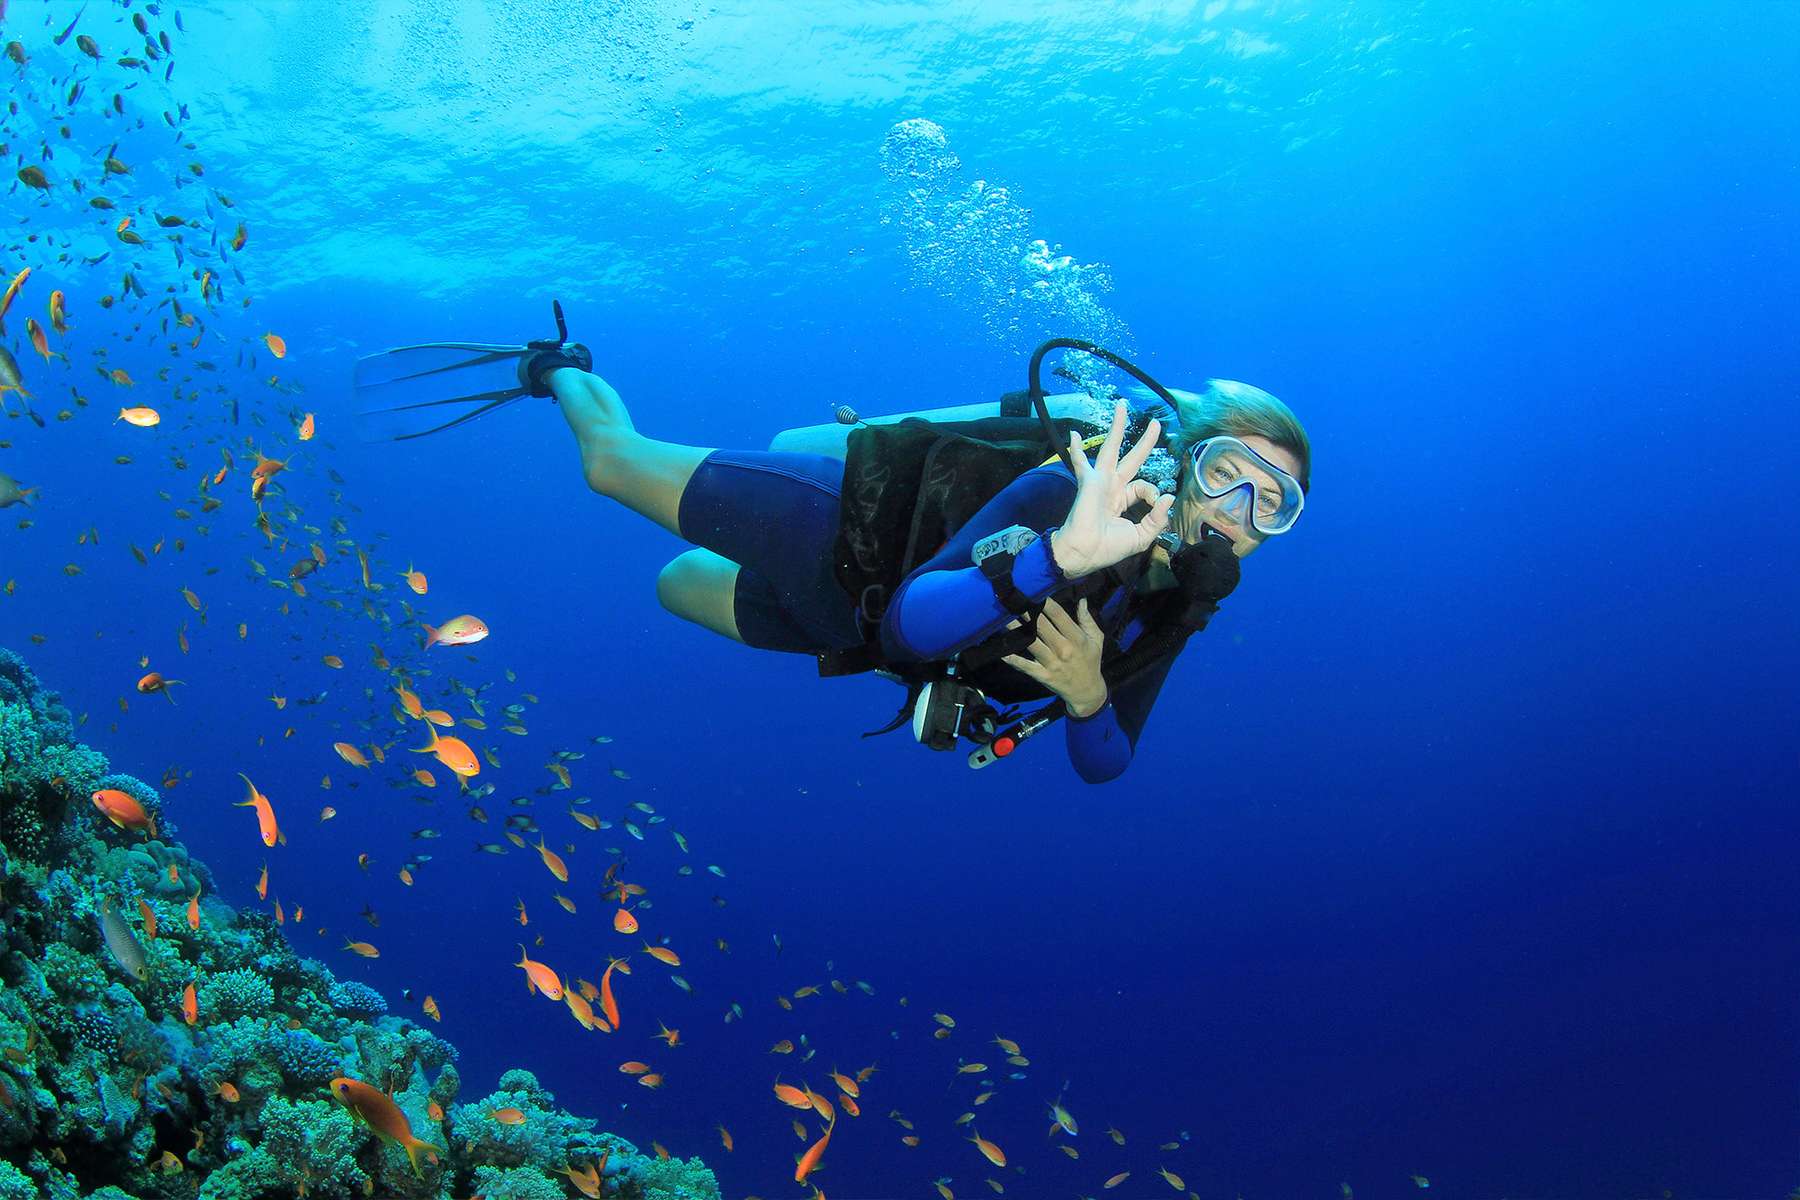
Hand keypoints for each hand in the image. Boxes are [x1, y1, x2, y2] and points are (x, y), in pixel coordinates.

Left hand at [1002, 597, 1106, 717]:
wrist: (1087, 692)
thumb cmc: (1091, 661)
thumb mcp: (1096, 639)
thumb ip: (1087, 619)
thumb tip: (1081, 599)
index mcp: (1076, 638)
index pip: (1059, 615)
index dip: (1046, 602)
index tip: (1034, 590)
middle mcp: (1063, 648)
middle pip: (1041, 626)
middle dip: (1026, 611)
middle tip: (1013, 598)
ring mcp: (1051, 663)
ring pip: (1030, 642)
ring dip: (1015, 629)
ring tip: (1003, 616)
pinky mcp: (1042, 675)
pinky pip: (1025, 666)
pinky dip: (1012, 658)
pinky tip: (1001, 650)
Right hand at [1047, 400, 1172, 578]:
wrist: (1084, 553)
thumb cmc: (1108, 548)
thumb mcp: (1142, 536)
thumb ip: (1157, 518)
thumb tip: (1168, 496)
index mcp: (1123, 500)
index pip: (1144, 487)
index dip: (1154, 495)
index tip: (1156, 505)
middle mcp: (1112, 487)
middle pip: (1132, 458)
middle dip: (1145, 440)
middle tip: (1155, 423)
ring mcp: (1100, 482)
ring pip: (1111, 449)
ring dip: (1117, 427)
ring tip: (1122, 406)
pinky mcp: (1090, 482)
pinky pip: (1082, 463)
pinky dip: (1076, 450)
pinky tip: (1072, 435)